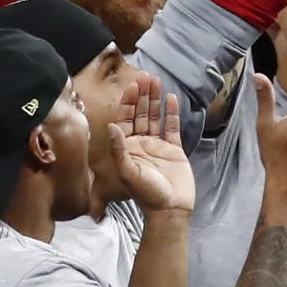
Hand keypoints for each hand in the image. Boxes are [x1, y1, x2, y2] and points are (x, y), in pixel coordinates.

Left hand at [109, 75, 192, 214]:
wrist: (170, 208)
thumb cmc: (147, 193)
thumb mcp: (128, 172)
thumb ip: (119, 148)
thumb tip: (111, 125)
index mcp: (127, 148)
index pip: (125, 120)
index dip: (127, 103)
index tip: (132, 86)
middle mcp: (141, 144)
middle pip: (140, 114)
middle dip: (142, 96)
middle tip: (146, 77)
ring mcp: (158, 145)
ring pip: (155, 117)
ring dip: (156, 100)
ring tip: (158, 82)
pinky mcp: (174, 149)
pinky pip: (172, 127)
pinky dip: (172, 113)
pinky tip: (172, 99)